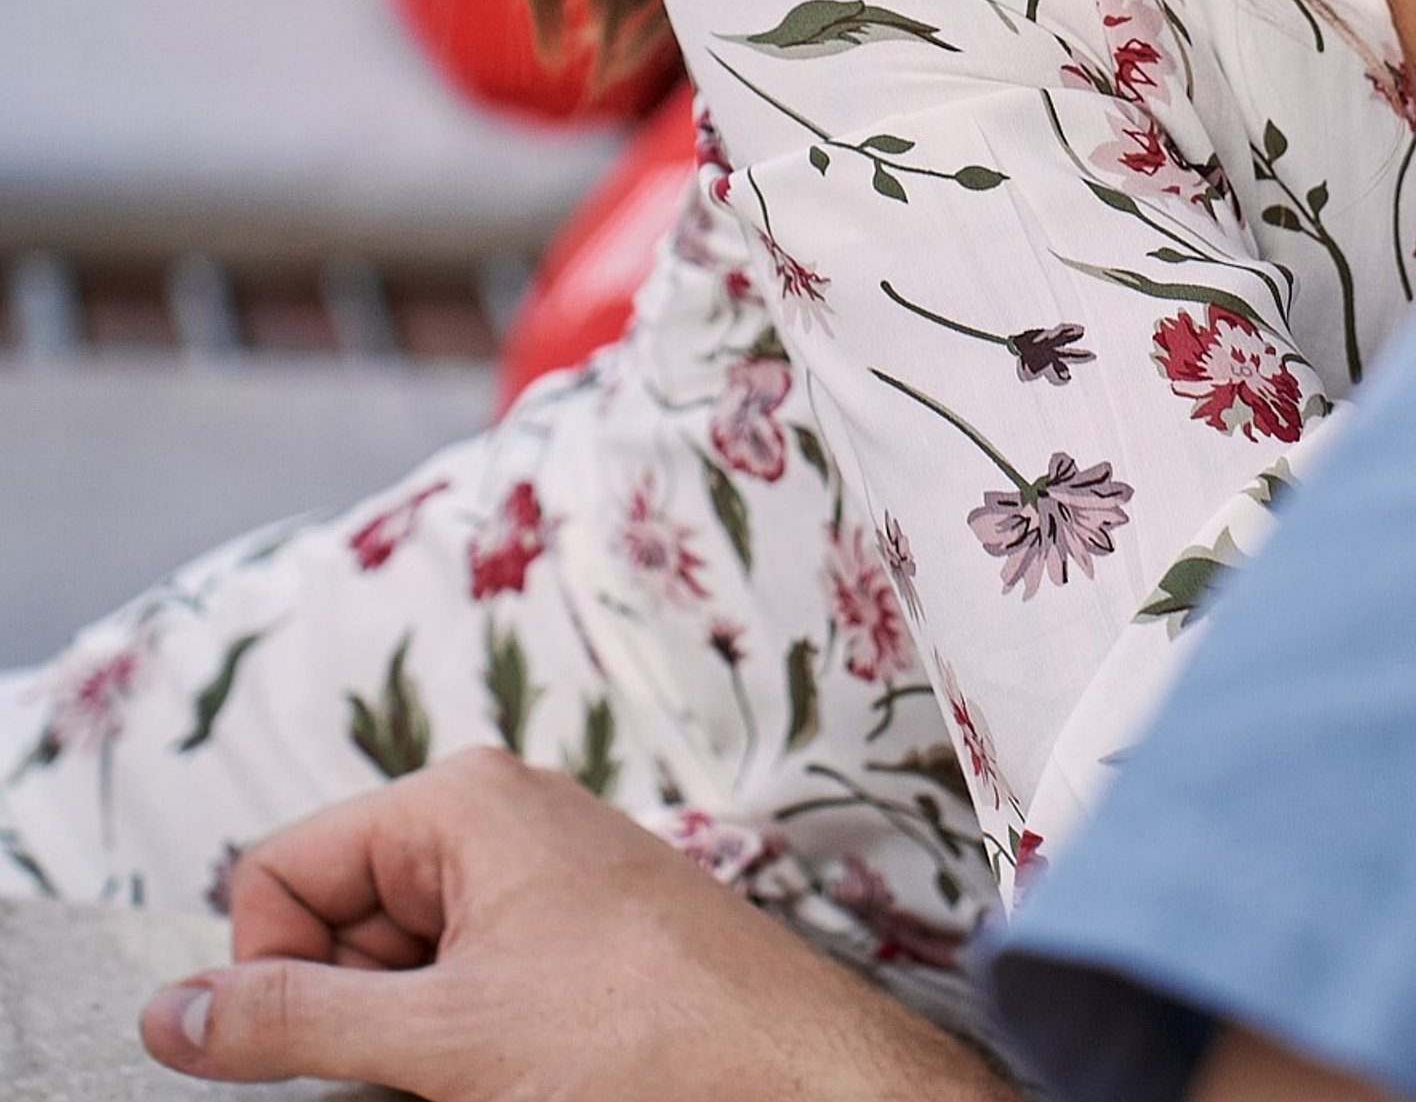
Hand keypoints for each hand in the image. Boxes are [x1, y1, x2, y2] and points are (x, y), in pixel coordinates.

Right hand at [136, 748, 1014, 1101]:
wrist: (787, 1068)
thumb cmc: (645, 1030)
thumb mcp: (443, 1035)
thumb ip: (292, 1020)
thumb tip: (168, 1010)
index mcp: (459, 800)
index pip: (279, 870)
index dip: (270, 971)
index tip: (321, 1047)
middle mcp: (494, 820)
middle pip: (335, 921)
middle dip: (348, 1010)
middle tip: (422, 1064)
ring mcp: (533, 879)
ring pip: (395, 969)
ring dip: (403, 1039)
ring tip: (482, 1070)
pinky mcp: (564, 938)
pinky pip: (458, 988)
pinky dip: (453, 1043)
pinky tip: (510, 1074)